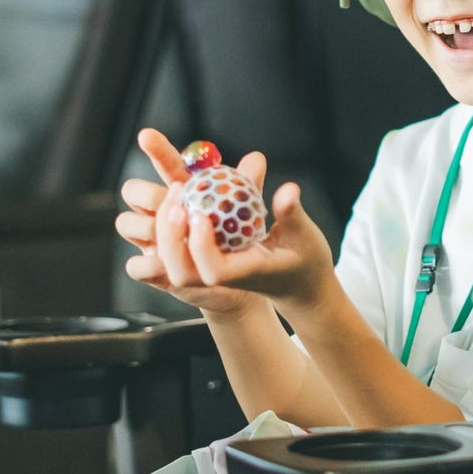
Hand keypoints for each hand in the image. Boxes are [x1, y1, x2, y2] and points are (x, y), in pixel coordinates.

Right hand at [117, 128, 261, 316]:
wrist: (248, 275)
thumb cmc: (246, 236)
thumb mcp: (252, 210)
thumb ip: (249, 186)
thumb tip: (256, 160)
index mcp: (185, 190)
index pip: (166, 164)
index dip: (156, 149)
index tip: (147, 135)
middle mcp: (162, 212)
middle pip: (133, 190)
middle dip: (150, 194)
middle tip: (179, 202)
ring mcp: (153, 240)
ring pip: (127, 224)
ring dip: (152, 227)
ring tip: (181, 231)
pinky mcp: (153, 271)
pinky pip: (135, 266)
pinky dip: (147, 263)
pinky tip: (167, 264)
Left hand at [151, 156, 336, 313]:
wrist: (299, 282)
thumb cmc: (306, 260)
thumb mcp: (305, 235)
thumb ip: (292, 213)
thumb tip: (288, 190)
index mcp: (246, 273)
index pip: (214, 271)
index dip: (201, 246)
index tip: (200, 215)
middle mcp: (224, 276)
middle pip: (183, 271)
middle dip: (171, 236)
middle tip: (177, 195)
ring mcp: (213, 270)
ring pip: (176, 263)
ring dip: (167, 229)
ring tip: (176, 191)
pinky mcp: (208, 259)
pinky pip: (182, 246)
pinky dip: (174, 224)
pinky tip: (180, 195)